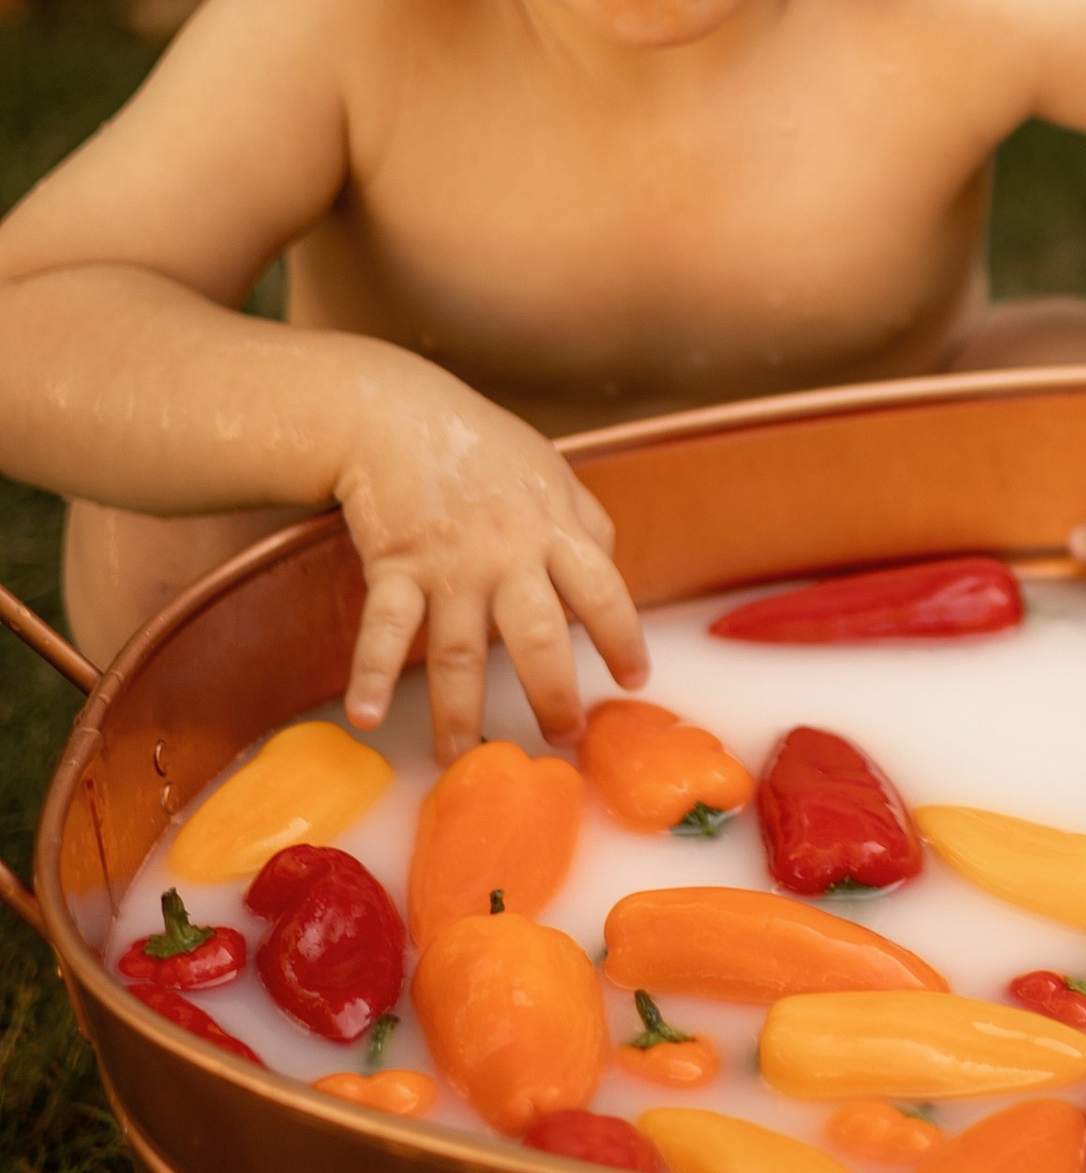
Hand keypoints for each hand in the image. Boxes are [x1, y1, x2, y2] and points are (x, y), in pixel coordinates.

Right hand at [334, 373, 650, 757]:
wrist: (395, 412)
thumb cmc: (478, 444)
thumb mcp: (550, 471)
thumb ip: (583, 521)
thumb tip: (608, 568)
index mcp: (553, 527)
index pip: (604, 591)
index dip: (623, 639)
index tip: (634, 680)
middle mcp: (508, 552)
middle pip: (540, 637)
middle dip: (553, 695)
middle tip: (562, 740)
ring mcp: (450, 563)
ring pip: (460, 653)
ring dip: (459, 714)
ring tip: (460, 760)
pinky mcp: (395, 565)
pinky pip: (384, 629)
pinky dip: (371, 675)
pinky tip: (364, 716)